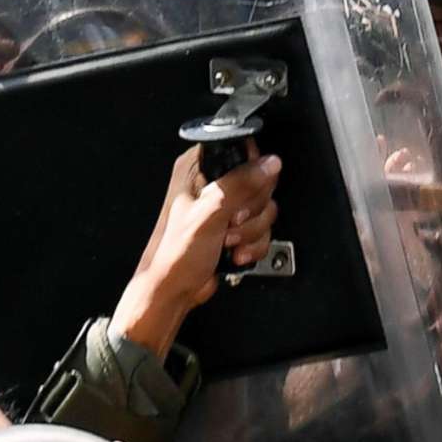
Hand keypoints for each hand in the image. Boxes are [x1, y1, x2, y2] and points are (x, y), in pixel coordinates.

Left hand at [112, 145, 282, 356]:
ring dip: (251, 231)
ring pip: (264, 208)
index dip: (250, 171)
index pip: (241, 150)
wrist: (173, 291)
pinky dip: (254, 244)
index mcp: (197, 167)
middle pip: (260, 181)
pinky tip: (234, 252)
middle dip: (251, 209)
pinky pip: (262, 228)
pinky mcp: (235, 228)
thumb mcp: (208, 213)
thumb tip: (268, 164)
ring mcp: (225, 207)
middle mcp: (212, 183)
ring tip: (228, 241)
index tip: (241, 194)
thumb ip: (240, 184)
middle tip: (230, 221)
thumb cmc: (174, 255)